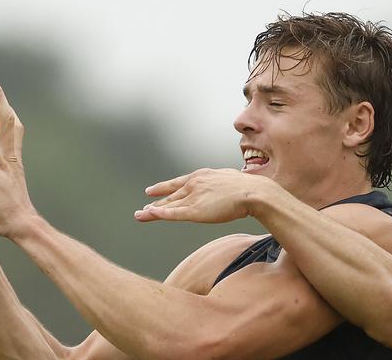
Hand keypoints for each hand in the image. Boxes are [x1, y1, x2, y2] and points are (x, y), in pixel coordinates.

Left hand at [134, 168, 276, 222]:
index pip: (178, 184)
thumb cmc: (248, 188)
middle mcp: (193, 185)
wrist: (252, 192)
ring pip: (167, 206)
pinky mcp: (194, 211)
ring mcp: (193, 197)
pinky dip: (160, 214)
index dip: (163, 188)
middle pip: (169, 196)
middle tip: (142, 209)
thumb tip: (229, 191)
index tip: (151, 191)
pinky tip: (149, 214)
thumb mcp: (230, 182)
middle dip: (155, 203)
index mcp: (202, 176)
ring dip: (151, 212)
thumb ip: (222, 186)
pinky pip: (172, 213)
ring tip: (139, 215)